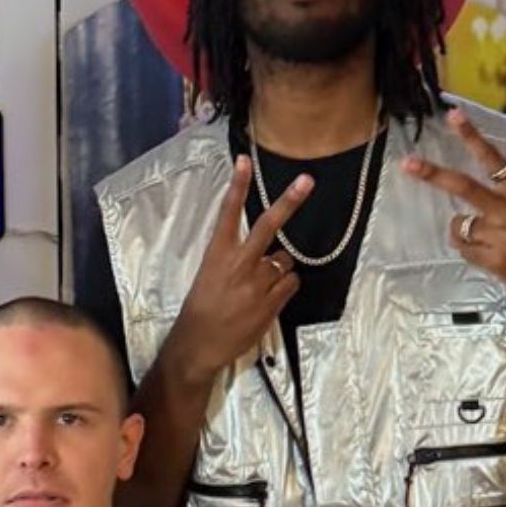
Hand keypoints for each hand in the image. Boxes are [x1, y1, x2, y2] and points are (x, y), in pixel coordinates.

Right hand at [172, 156, 311, 380]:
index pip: (228, 213)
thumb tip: (267, 253)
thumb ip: (236, 260)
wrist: (199, 345)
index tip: (244, 161)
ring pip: (284, 261)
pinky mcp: (272, 302)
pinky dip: (284, 287)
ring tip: (259, 287)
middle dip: (288, 201)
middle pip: (268, 225)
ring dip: (279, 269)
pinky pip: (290, 283)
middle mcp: (239, 264)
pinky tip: (267, 300)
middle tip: (306, 181)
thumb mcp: (209, 276)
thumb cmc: (201, 309)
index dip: (238, 186)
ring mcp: (258, 283)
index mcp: (217, 254)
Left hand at [402, 109, 505, 318]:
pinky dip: (469, 251)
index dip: (472, 137)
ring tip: (491, 242)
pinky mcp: (491, 259)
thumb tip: (473, 198)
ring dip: (464, 231)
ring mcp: (498, 236)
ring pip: (458, 225)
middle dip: (433, 174)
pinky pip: (462, 248)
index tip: (454, 116)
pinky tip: (492, 256)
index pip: (494, 159)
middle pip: (464, 187)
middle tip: (409, 163)